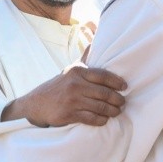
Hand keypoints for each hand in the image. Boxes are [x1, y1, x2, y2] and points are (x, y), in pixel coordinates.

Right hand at [2, 64, 126, 126]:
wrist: (37, 104)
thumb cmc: (59, 86)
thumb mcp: (70, 70)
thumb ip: (84, 58)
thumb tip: (94, 41)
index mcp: (77, 72)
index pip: (103, 75)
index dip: (116, 82)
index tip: (124, 87)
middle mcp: (75, 85)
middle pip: (104, 93)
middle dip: (118, 99)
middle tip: (123, 102)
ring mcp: (72, 100)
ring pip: (100, 107)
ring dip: (112, 111)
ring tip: (117, 111)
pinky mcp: (69, 114)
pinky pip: (92, 118)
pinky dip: (101, 120)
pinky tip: (104, 119)